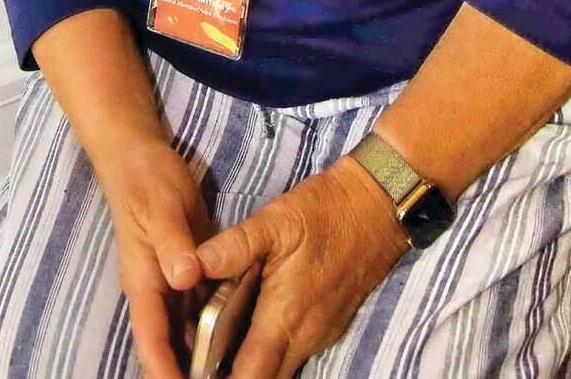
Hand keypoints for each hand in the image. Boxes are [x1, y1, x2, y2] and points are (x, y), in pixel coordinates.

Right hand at [96, 136, 219, 378]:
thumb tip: (185, 278)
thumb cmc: (145, 179)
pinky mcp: (188, 272)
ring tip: (234, 376)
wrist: (139, 155)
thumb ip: (171, 241)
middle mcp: (156, 291)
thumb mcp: (160, 205)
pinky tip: (242, 345)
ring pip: (186, 335)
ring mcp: (171, 283)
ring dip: (203, 359)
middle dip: (187, 376)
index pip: (152, 341)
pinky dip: (216, 332)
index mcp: (143, 281)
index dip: (167, 374)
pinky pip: (202, 311)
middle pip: (168, 348)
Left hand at [191, 155, 411, 378]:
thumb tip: (195, 265)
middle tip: (198, 362)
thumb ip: (236, 246)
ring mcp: (318, 334)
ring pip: (279, 369)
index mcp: (285, 317)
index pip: (251, 374)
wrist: (375, 208)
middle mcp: (304, 337)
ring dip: (249, 367)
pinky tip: (242, 333)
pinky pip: (291, 354)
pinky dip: (267, 353)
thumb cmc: (325, 212)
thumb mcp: (276, 220)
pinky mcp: (325, 325)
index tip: (195, 373)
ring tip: (212, 352)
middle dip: (233, 377)